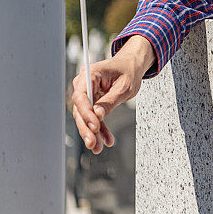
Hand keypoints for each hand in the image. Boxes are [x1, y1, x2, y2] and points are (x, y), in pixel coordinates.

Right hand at [70, 35, 153, 154]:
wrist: (132, 66)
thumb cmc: (128, 71)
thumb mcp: (124, 87)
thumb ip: (110, 101)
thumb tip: (97, 115)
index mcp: (90, 74)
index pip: (80, 96)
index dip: (86, 113)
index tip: (94, 125)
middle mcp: (84, 84)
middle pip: (80, 109)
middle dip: (86, 128)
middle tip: (92, 143)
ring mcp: (87, 94)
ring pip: (86, 117)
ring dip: (92, 133)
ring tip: (98, 147)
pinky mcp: (92, 102)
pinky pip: (94, 117)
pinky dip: (100, 129)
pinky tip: (106, 140)